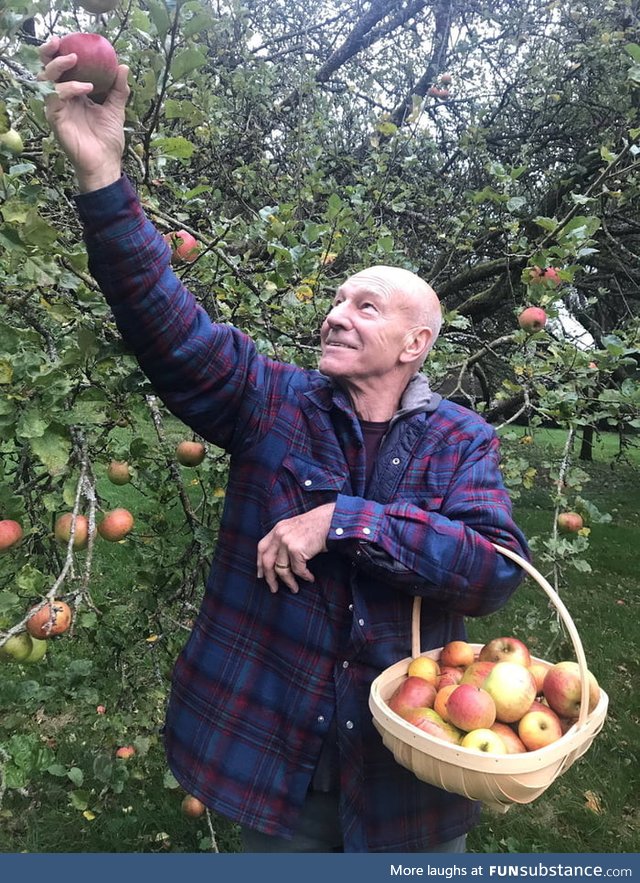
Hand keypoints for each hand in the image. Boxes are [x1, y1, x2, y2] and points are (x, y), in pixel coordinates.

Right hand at [38, 38, 129, 191]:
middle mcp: (63, 99)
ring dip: (58, 67)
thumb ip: (119, 89)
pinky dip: (68, 89)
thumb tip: (123, 66)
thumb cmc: (108, 139)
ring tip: (75, 60)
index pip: (62, 69)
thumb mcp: (116, 109)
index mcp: (74, 94)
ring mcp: (58, 108)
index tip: (71, 40)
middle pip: (47, 70)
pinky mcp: (56, 119)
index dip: (61, 53)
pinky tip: (85, 88)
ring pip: (46, 80)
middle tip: (60, 43)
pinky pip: (55, 97)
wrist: (106, 163)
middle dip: (50, 54)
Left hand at [257, 503, 335, 593]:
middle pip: (267, 561)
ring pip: (282, 569)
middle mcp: (279, 534)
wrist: (331, 520)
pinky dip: (304, 576)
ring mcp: (287, 541)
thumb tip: (280, 560)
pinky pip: (298, 570)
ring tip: (295, 588)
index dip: (260, 563)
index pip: (262, 548)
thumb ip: (285, 539)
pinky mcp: (297, 549)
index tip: (262, 575)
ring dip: (289, 582)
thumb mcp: (295, 528)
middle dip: (270, 578)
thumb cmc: (318, 525)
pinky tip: (310, 578)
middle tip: (273, 589)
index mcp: (278, 529)